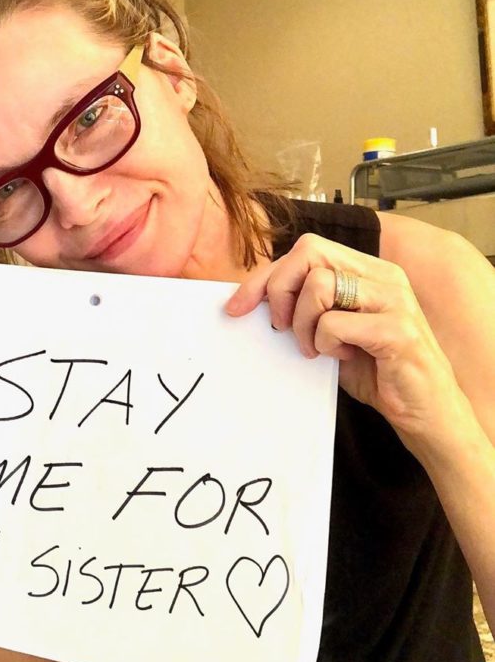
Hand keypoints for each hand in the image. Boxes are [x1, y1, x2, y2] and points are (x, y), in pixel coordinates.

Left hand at [226, 233, 462, 455]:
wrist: (425, 410)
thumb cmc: (375, 369)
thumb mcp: (331, 331)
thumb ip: (304, 307)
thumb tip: (254, 299)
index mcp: (367, 269)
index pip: (305, 251)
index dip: (264, 277)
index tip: (236, 306)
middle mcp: (383, 275)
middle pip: (309, 253)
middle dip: (280, 291)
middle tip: (282, 328)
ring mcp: (393, 299)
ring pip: (319, 286)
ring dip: (304, 325)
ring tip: (318, 348)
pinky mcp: (397, 329)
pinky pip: (334, 324)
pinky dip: (326, 344)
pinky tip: (342, 357)